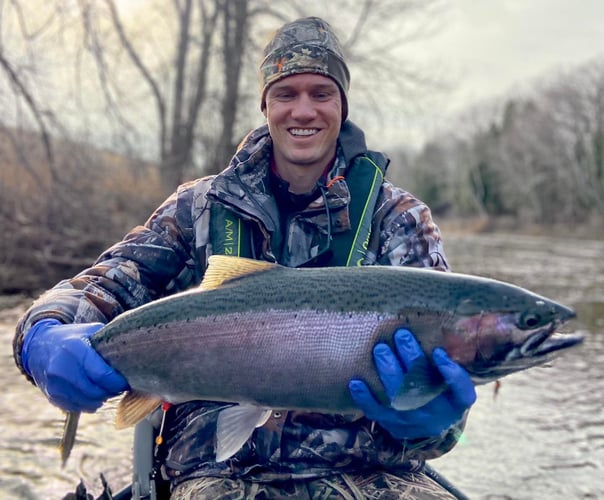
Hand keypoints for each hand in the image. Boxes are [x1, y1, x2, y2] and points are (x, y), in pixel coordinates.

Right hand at [21, 319, 127, 412]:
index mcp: (76, 349)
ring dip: (102, 399)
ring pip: (87, 402)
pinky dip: (89, 403)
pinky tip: (93, 393)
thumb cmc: (73, 338)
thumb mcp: (91, 331)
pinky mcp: (52, 396)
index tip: (127, 381)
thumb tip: (135, 352)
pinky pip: (77, 407)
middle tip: (120, 387)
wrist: (39, 347)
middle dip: (112, 391)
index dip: (118, 382)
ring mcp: (55, 384)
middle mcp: (62, 368)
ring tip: (108, 389)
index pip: (102, 374)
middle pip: (96, 392)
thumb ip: (110, 341)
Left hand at [349, 328, 475, 439]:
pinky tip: (356, 382)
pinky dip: (364, 398)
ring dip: (387, 372)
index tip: (439, 352)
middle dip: (411, 360)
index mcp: (456, 403)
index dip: (452, 375)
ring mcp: (412, 422)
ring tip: (380, 349)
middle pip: (424, 389)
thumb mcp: (453, 381)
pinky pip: (376, 413)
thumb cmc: (441, 390)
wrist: (427, 422)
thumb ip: (449, 364)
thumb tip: (437, 342)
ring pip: (399, 400)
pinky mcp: (392, 425)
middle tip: (401, 335)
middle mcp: (436, 415)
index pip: (462, 393)